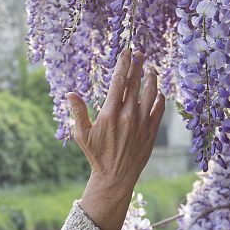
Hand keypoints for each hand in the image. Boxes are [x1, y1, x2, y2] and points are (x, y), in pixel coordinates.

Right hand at [69, 49, 165, 229]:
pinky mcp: (152, 131)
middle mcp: (127, 116)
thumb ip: (78, 111)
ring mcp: (142, 123)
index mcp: (109, 114)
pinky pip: (159, 108)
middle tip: (140, 53)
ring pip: (151, 92)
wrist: (115, 177)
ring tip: (151, 68)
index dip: (123, 63)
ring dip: (152, 77)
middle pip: (135, 82)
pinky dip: (159, 96)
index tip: (126, 52)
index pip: (118, 81)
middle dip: (138, 64)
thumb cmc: (96, 155)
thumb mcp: (82, 134)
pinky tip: (157, 91)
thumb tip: (70, 93)